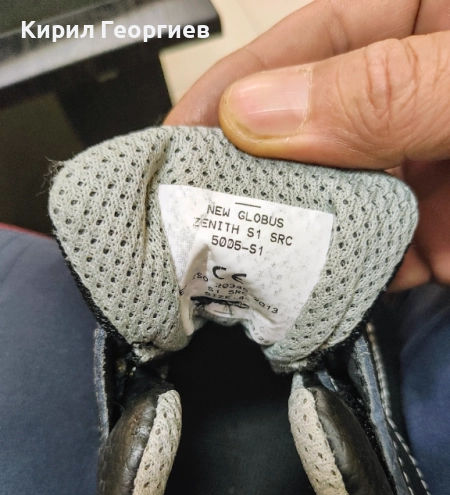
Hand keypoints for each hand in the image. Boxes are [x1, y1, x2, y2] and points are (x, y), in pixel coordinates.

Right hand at [165, 0, 449, 290]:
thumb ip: (377, 92)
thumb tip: (255, 114)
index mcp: (423, 17)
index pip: (312, 43)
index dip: (239, 86)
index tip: (181, 132)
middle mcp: (417, 95)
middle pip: (317, 130)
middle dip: (262, 172)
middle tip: (206, 208)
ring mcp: (431, 164)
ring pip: (345, 199)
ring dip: (304, 234)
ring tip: (258, 257)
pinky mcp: (443, 229)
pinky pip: (387, 253)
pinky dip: (357, 274)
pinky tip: (329, 286)